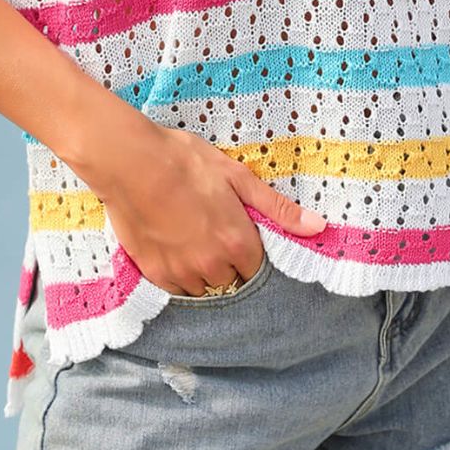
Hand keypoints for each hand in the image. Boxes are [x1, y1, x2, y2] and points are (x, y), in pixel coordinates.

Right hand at [93, 122, 326, 297]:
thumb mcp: (237, 176)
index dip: (248, 249)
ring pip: (203, 286)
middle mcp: (212, 266)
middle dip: (226, 260)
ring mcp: (181, 273)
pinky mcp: (154, 273)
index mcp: (237, 243)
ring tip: (190, 234)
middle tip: (211, 228)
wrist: (131, 162)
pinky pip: (176, 288)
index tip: (237, 232)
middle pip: (230, 280)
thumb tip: (318, 227)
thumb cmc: (185, 161)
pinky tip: (172, 243)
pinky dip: (178, 272)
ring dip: (202, 269)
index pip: (256, 269)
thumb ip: (277, 207)